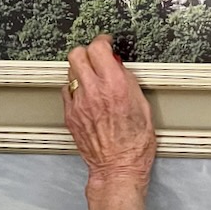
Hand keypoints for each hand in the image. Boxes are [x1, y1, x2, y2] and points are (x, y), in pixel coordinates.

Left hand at [62, 35, 156, 209]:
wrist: (118, 167)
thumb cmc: (135, 144)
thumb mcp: (143, 106)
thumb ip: (129, 82)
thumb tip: (119, 67)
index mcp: (115, 86)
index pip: (98, 48)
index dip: (103, 42)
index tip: (106, 44)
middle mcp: (93, 92)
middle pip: (77, 54)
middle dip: (87, 52)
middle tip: (96, 58)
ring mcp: (78, 103)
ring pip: (70, 72)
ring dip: (81, 70)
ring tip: (93, 79)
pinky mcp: (70, 115)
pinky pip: (67, 91)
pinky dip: (75, 89)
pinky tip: (87, 96)